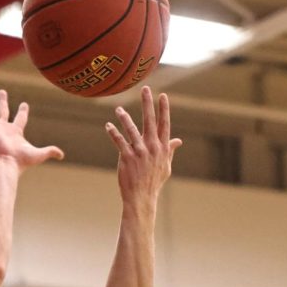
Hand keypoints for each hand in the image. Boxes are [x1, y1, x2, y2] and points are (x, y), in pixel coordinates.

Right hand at [0, 88, 63, 169]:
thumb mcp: (39, 154)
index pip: (20, 119)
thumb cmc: (22, 161)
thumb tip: (62, 155)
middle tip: (2, 91)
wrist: (8, 164)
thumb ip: (50, 151)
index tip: (24, 104)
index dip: (22, 112)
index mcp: (15, 133)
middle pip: (2, 111)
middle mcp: (4, 128)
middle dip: (2, 101)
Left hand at [105, 86, 180, 204]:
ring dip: (125, 118)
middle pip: (150, 121)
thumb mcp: (165, 166)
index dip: (164, 109)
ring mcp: (140, 152)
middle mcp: (152, 148)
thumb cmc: (153, 182)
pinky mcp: (127, 158)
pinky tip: (108, 126)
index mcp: (162, 148)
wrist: (142, 197)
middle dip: (148, 104)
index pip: (164, 124)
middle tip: (145, 89)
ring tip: (118, 109)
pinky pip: (120, 142)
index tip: (163, 95)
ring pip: (132, 130)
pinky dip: (114, 133)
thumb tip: (178, 140)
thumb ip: (170, 150)